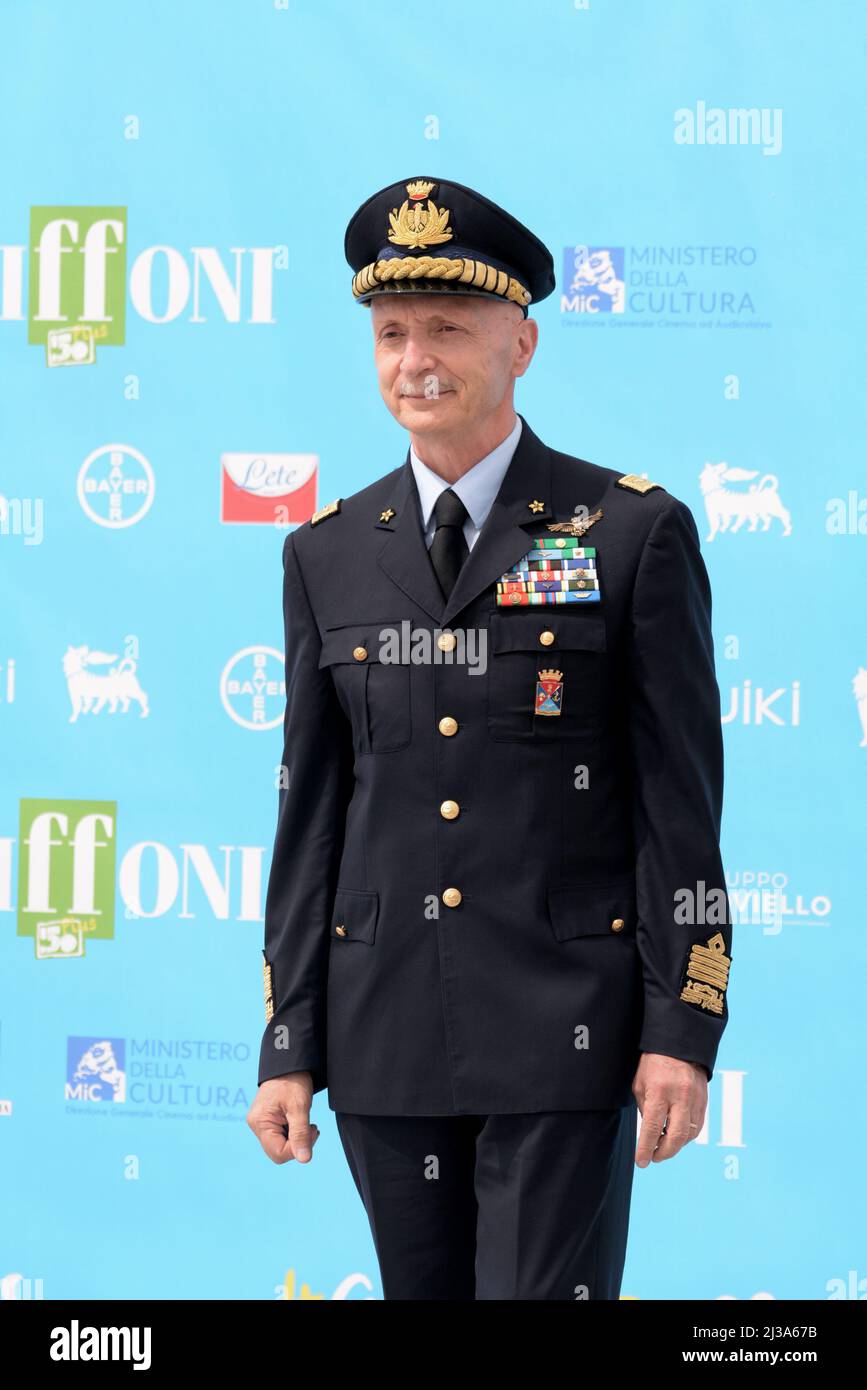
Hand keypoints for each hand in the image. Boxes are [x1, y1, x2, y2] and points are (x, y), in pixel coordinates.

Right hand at [247, 1072, 320, 1164]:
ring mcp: (260, 1123)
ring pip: (279, 1145)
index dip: (297, 1149)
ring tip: (306, 1122)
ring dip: (296, 1138)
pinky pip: (279, 1136)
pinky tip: (299, 1121)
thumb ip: (301, 1134)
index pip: (278, 1153)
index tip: (313, 1131)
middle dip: (297, 1145)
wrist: (290, 1063)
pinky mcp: (267, 1120)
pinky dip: (292, 1133)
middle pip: (278, 1151)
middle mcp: (256, 1125)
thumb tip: (304, 1160)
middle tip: (312, 1128)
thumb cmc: (293, 1081)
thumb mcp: (300, 1107)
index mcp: (260, 1122)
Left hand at [631, 1052, 706, 1166]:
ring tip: (663, 1146)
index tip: (641, 1161)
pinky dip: (687, 1136)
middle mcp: (680, 1096)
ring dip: (676, 1146)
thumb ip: (645, 1109)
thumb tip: (651, 1133)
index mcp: (659, 1091)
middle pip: (676, 1137)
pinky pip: (698, 1125)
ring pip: (689, 1134)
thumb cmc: (653, 1063)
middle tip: (653, 1157)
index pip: (653, 1128)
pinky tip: (676, 1136)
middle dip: (664, 1153)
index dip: (646, 1148)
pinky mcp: (704, 1100)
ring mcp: (695, 1099)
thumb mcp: (640, 1083)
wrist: (679, 1044)